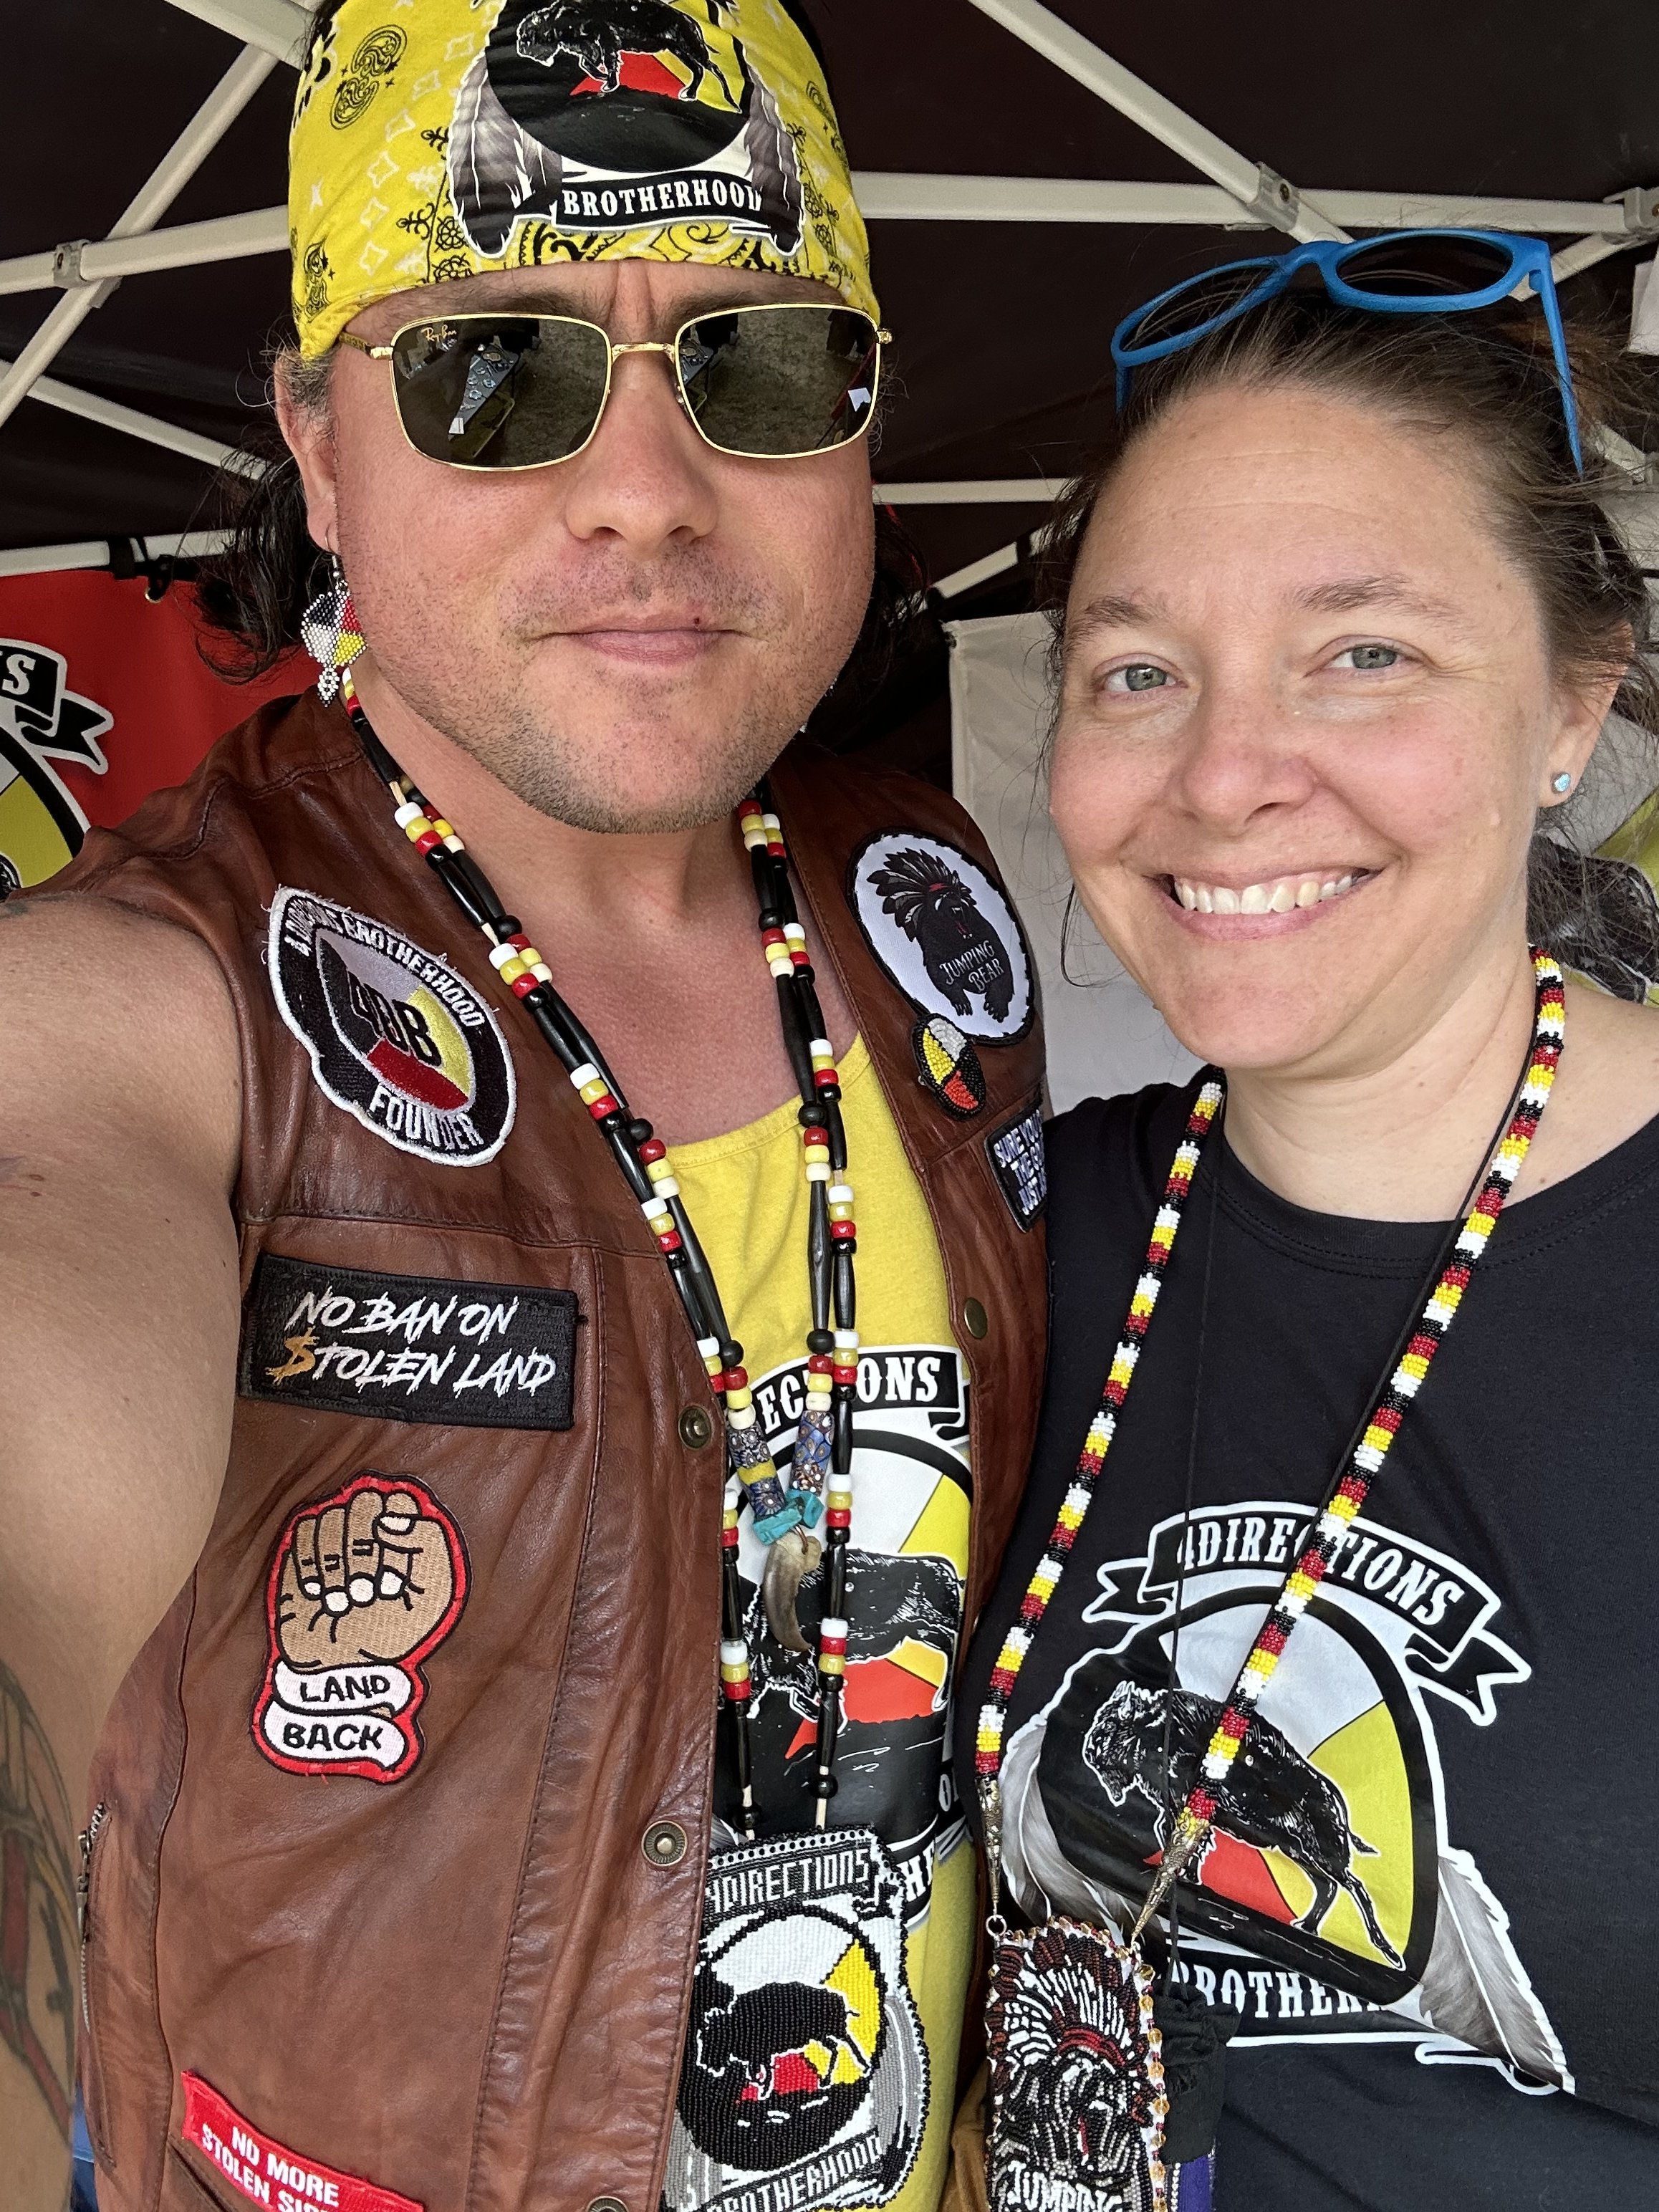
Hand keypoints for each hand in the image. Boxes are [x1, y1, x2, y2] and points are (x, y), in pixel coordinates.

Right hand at [274, 1488, 454, 1667]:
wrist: (352, 1665)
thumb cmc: (400, 1627)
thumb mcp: (436, 1590)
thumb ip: (428, 1541)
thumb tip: (388, 1520)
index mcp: (409, 1526)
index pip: (400, 1500)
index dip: (397, 1540)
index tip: (395, 1584)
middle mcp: (373, 1521)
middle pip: (364, 1502)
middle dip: (364, 1552)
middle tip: (366, 1595)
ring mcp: (337, 1531)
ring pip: (331, 1516)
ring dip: (337, 1566)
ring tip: (346, 1603)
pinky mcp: (305, 1548)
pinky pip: (303, 1531)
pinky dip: (311, 1566)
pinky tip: (319, 1595)